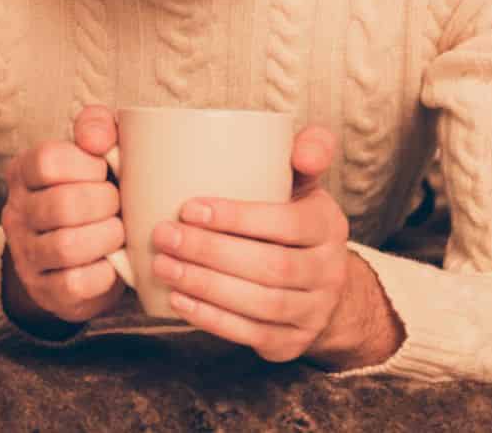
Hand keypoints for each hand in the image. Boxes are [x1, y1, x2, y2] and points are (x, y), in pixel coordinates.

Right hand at [0, 104, 125, 331]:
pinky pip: (75, 283)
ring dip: (107, 238)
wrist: (79, 256)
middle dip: (105, 204)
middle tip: (118, 206)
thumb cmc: (93, 193)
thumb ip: (97, 126)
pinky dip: (104, 273)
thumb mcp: (94, 152)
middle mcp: (16, 212)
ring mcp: (26, 254)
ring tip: (118, 232)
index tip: (104, 171)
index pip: (48, 160)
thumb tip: (97, 139)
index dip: (87, 166)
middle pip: (62, 205)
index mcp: (23, 172)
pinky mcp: (45, 290)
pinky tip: (112, 263)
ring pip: (66, 246)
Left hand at [150, 124, 397, 366]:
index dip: (237, 218)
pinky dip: (212, 320)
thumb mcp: (301, 181)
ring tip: (163, 266)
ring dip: (205, 286)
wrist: (318, 281)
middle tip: (162, 236)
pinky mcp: (293, 343)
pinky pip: (252, 334)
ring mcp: (314, 312)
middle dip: (210, 252)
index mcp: (329, 225)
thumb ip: (304, 150)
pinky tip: (178, 300)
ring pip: (261, 304)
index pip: (287, 224)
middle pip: (271, 267)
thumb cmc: (290, 216)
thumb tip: (302, 149)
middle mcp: (330, 272)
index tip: (188, 208)